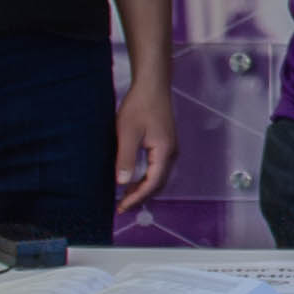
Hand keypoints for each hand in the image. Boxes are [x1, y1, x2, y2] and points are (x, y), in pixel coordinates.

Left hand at [111, 77, 176, 220]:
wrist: (152, 85)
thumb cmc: (139, 105)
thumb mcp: (127, 132)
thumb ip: (126, 158)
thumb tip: (122, 183)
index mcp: (163, 152)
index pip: (152, 184)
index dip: (137, 198)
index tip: (122, 207)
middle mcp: (171, 153)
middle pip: (158, 184)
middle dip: (141, 197)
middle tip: (122, 206)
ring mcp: (170, 148)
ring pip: (158, 177)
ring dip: (144, 189)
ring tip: (126, 196)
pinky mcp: (165, 144)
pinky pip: (157, 168)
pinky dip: (146, 178)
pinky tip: (134, 178)